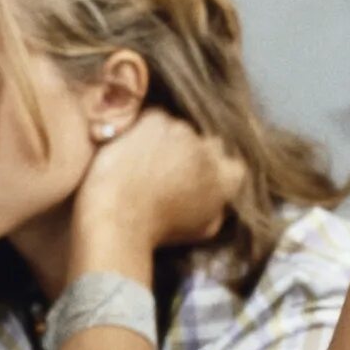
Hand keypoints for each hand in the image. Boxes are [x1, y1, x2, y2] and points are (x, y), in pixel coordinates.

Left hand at [71, 112, 247, 271]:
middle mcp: (209, 151)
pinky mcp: (156, 121)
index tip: (196, 177)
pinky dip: (145, 131)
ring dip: (168, 141)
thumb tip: (219, 197)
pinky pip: (155, 119)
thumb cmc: (155, 231)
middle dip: (192, 153)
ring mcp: (183, 132)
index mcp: (225, 179)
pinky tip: (132, 152)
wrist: (117, 217)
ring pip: (180, 129)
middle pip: (208, 143)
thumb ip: (218, 208)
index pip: (232, 165)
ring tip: (144, 164)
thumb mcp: (201, 229)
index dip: (214, 170)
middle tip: (168, 169)